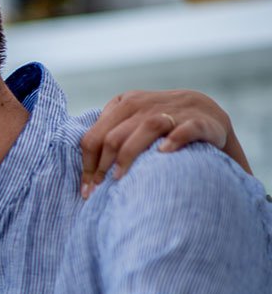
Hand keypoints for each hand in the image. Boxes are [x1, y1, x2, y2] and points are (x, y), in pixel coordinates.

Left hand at [79, 89, 250, 197]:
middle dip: (101, 166)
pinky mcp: (199, 121)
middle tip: (98, 190)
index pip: (95, 135)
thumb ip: (110, 133)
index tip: (86, 188)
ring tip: (119, 178)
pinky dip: (174, 139)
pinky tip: (163, 153)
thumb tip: (85, 169)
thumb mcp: (131, 120)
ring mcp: (173, 110)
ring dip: (128, 155)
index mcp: (125, 103)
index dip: (87, 164)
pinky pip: (185, 129)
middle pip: (114, 136)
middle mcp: (145, 104)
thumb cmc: (161, 125)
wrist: (209, 114)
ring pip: (145, 129)